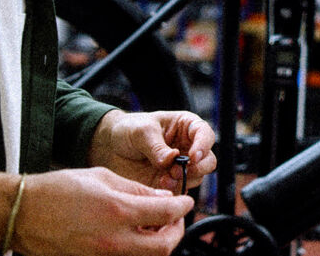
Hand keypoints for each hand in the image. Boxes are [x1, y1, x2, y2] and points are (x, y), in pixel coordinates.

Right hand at [11, 167, 193, 255]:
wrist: (24, 213)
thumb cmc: (58, 190)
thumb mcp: (102, 177)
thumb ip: (136, 190)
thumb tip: (162, 199)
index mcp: (118, 210)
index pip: (166, 214)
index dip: (182, 207)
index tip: (186, 201)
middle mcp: (114, 239)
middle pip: (164, 247)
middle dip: (176, 232)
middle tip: (175, 218)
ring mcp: (104, 255)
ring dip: (158, 242)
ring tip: (154, 225)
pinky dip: (138, 248)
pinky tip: (134, 233)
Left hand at [88, 110, 216, 191]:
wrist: (111, 148)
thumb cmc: (130, 130)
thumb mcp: (141, 131)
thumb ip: (157, 146)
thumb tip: (172, 160)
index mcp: (186, 127)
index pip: (205, 134)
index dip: (203, 146)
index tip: (193, 157)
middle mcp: (189, 147)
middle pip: (208, 161)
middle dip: (197, 168)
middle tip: (177, 171)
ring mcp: (181, 167)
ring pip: (197, 178)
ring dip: (183, 181)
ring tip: (163, 179)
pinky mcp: (172, 183)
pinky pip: (181, 191)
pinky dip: (174, 191)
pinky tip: (160, 186)